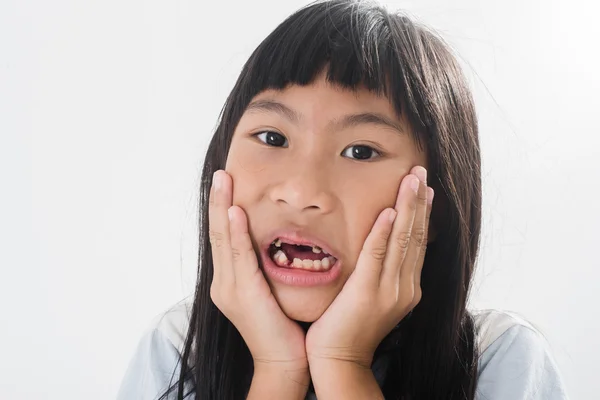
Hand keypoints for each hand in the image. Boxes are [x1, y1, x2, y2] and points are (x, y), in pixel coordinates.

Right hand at [208, 170, 308, 375]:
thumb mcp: (270, 291)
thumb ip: (265, 268)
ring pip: (223, 240)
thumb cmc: (283, 327)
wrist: (284, 362)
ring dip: (221, 207)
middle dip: (217, 201)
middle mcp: (223, 283)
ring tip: (222, 180)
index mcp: (229, 281)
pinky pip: (239, 257)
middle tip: (220, 173)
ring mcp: (229, 289)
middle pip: (217, 234)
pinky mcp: (242, 295)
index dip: (221, 210)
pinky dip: (236, 233)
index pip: (224, 238)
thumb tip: (275, 244)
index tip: (225, 184)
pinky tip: (235, 212)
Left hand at [306, 166, 433, 367]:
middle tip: (421, 172)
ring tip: (412, 179)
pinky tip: (390, 211)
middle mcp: (405, 287)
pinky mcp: (368, 292)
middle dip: (419, 202)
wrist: (340, 359)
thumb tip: (380, 247)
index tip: (425, 188)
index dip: (422, 213)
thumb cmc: (349, 327)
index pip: (418, 243)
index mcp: (407, 287)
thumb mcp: (372, 297)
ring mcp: (389, 290)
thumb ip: (379, 273)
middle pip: (416, 236)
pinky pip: (377, 256)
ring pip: (403, 240)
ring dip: (408, 207)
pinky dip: (384, 232)